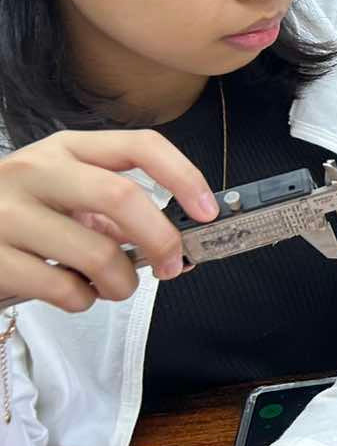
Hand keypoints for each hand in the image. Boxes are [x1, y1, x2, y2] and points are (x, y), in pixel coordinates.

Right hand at [0, 130, 215, 310]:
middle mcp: (37, 170)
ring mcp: (7, 212)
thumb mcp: (65, 195)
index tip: (207, 211)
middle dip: (160, 238)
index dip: (184, 176)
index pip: (141, 145)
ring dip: (121, 281)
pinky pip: (62, 287)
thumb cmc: (21, 214)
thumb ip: (114, 210)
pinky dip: (82, 300)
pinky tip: (74, 294)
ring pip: (97, 252)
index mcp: (67, 147)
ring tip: (114, 286)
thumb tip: (172, 242)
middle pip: (122, 196)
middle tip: (170, 265)